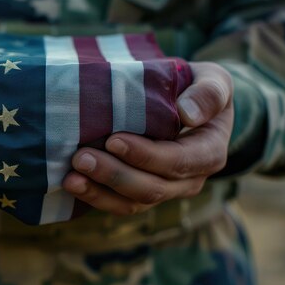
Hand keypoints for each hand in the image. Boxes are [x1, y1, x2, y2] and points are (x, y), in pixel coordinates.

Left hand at [63, 62, 233, 214]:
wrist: (188, 104)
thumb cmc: (198, 88)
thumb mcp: (214, 81)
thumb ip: (208, 93)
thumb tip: (188, 113)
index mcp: (208, 153)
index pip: (177, 162)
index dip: (145, 156)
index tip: (113, 141)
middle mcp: (189, 179)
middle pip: (152, 188)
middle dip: (115, 175)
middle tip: (81, 158)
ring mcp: (165, 190)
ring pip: (133, 203)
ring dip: (100, 192)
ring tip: (70, 178)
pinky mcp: (141, 193)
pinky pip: (119, 204)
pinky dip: (95, 197)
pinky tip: (71, 184)